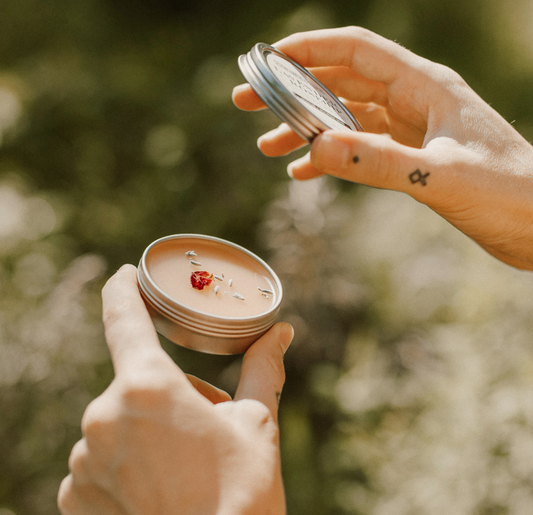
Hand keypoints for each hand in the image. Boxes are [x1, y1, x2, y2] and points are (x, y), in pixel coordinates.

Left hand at [58, 264, 292, 514]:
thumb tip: (283, 332)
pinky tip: (158, 485)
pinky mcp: (76, 495)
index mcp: (147, 388)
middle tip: (206, 422)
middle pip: (137, 381)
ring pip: (120, 419)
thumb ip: (263, 368)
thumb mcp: (256, 422)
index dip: (123, 289)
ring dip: (149, 426)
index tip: (125, 275)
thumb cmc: (241, 493)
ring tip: (185, 462)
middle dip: (170, 391)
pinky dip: (127, 459)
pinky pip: (102, 456)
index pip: (123, 317)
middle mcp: (103, 417)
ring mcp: (84, 460)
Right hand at [233, 26, 532, 270]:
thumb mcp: (441, 176)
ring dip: (305, 129)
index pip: (354, 51)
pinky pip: (359, 148)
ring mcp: (411, 129)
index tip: (266, 61)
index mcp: (424, 86)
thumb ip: (379, 162)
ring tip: (267, 146)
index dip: (307, 50)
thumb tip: (314, 149)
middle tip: (248, 102)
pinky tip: (304, 171)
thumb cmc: (510, 192)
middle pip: (340, 82)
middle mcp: (413, 101)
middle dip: (292, 91)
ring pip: (346, 118)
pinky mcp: (412, 157)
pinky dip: (329, 157)